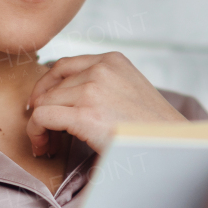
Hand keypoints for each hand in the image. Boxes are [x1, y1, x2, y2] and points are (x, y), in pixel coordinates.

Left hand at [25, 52, 187, 155]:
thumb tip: (62, 96)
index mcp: (113, 60)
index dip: (46, 87)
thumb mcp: (128, 92)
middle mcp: (101, 68)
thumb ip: (101, 86)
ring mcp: (92, 89)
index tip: (42, 106)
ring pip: (43, 102)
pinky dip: (36, 132)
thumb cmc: (151, 129)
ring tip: (49, 144)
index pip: (63, 66)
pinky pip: (42, 117)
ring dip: (40, 125)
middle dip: (42, 109)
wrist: (171, 147)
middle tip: (46, 132)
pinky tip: (45, 146)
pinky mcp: (85, 113)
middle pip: (51, 86)